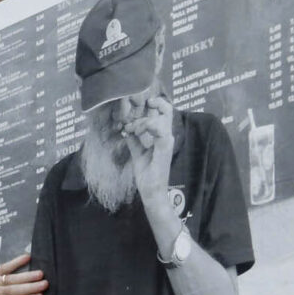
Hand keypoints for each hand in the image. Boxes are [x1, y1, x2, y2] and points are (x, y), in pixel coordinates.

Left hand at [130, 93, 176, 214]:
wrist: (151, 190)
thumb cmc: (147, 173)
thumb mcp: (137, 153)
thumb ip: (134, 140)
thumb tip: (126, 129)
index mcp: (161, 136)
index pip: (163, 112)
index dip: (152, 105)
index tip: (134, 112)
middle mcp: (167, 136)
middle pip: (167, 109)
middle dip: (152, 104)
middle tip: (135, 113)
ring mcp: (167, 142)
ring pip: (161, 117)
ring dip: (142, 120)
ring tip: (130, 129)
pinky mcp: (165, 149)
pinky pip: (160, 131)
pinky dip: (147, 126)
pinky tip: (135, 132)